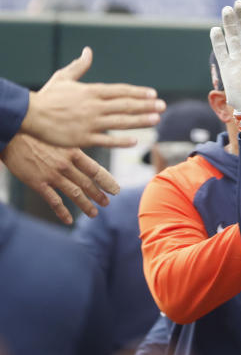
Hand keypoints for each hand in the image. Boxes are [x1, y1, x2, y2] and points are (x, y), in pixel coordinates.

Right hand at [0, 133, 119, 223]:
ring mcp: (52, 175)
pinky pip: (54, 201)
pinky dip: (63, 212)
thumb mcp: (61, 138)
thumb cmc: (36, 135)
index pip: (96, 170)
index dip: (107, 182)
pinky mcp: (38, 183)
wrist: (11, 134)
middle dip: (99, 195)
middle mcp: (66, 165)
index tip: (115, 190)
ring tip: (94, 213)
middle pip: (88, 184)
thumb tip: (87, 161)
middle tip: (106, 203)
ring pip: (75, 194)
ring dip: (86, 205)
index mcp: (73, 152)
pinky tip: (69, 220)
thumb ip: (74, 151)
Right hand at [21, 47, 163, 147]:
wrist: (29, 115)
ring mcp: (89, 123)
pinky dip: (121, 140)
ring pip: (120, 121)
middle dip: (146, 105)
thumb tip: (88, 51)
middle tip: (163, 106)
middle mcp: (93, 106)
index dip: (138, 92)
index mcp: (90, 92)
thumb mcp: (63, 78)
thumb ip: (79, 66)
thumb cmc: (47, 97)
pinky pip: (106, 140)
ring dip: (140, 120)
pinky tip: (135, 140)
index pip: (120, 91)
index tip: (153, 93)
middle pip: (125, 105)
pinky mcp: (83, 138)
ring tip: (156, 119)